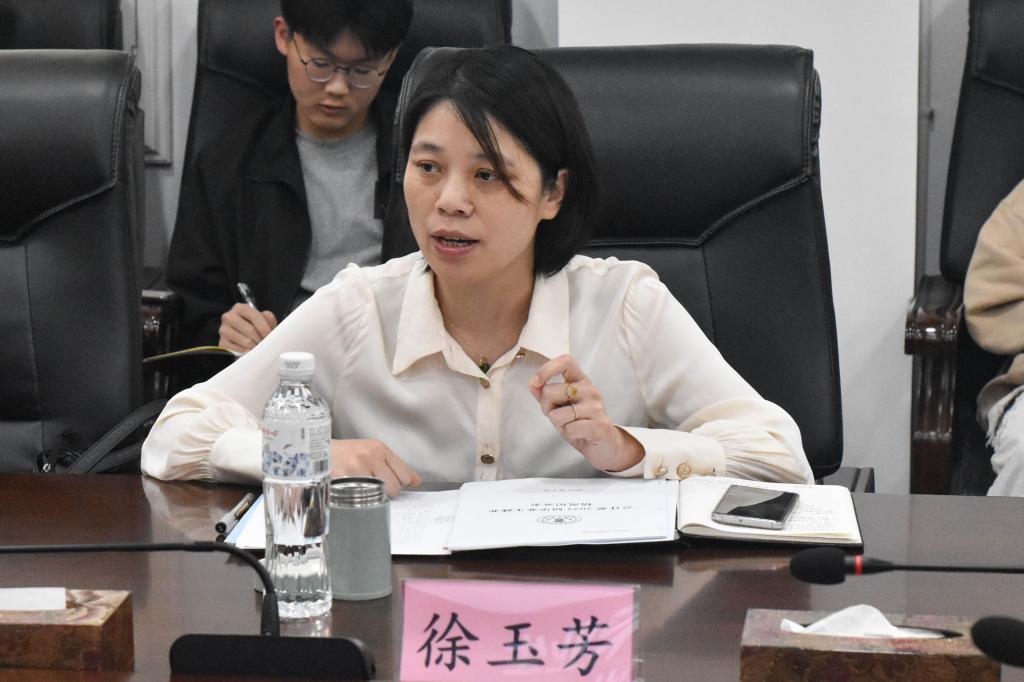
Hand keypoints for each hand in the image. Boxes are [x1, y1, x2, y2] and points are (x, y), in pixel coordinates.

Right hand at [218, 303, 277, 351]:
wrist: (242, 336)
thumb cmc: (254, 326)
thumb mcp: (263, 320)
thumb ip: (268, 317)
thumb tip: (268, 317)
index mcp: (240, 308)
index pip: (255, 317)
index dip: (265, 328)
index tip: (271, 336)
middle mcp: (229, 316)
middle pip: (250, 330)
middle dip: (261, 339)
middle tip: (266, 344)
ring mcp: (223, 330)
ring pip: (246, 342)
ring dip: (255, 346)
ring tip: (259, 346)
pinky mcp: (222, 343)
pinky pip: (239, 350)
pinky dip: (247, 352)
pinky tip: (250, 350)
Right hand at [329, 439, 421, 496]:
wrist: (317, 454)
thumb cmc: (345, 454)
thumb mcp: (371, 452)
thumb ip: (394, 465)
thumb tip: (415, 480)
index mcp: (379, 448)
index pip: (404, 473)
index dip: (401, 483)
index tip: (394, 483)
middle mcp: (370, 456)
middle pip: (395, 486)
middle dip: (388, 491)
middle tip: (374, 486)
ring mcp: (358, 467)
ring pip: (380, 494)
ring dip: (374, 496)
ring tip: (363, 487)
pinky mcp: (346, 478)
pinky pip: (364, 497)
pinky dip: (361, 498)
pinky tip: (354, 490)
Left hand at [528, 354, 644, 471]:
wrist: (606, 447)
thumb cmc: (582, 424)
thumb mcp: (561, 408)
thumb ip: (546, 395)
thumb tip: (532, 384)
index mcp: (581, 381)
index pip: (566, 362)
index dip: (546, 369)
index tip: (535, 382)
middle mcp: (590, 390)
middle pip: (550, 391)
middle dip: (546, 408)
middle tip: (559, 417)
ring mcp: (596, 407)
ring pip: (557, 414)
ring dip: (559, 424)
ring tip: (572, 426)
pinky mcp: (599, 426)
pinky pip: (570, 429)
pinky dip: (570, 434)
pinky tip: (580, 434)